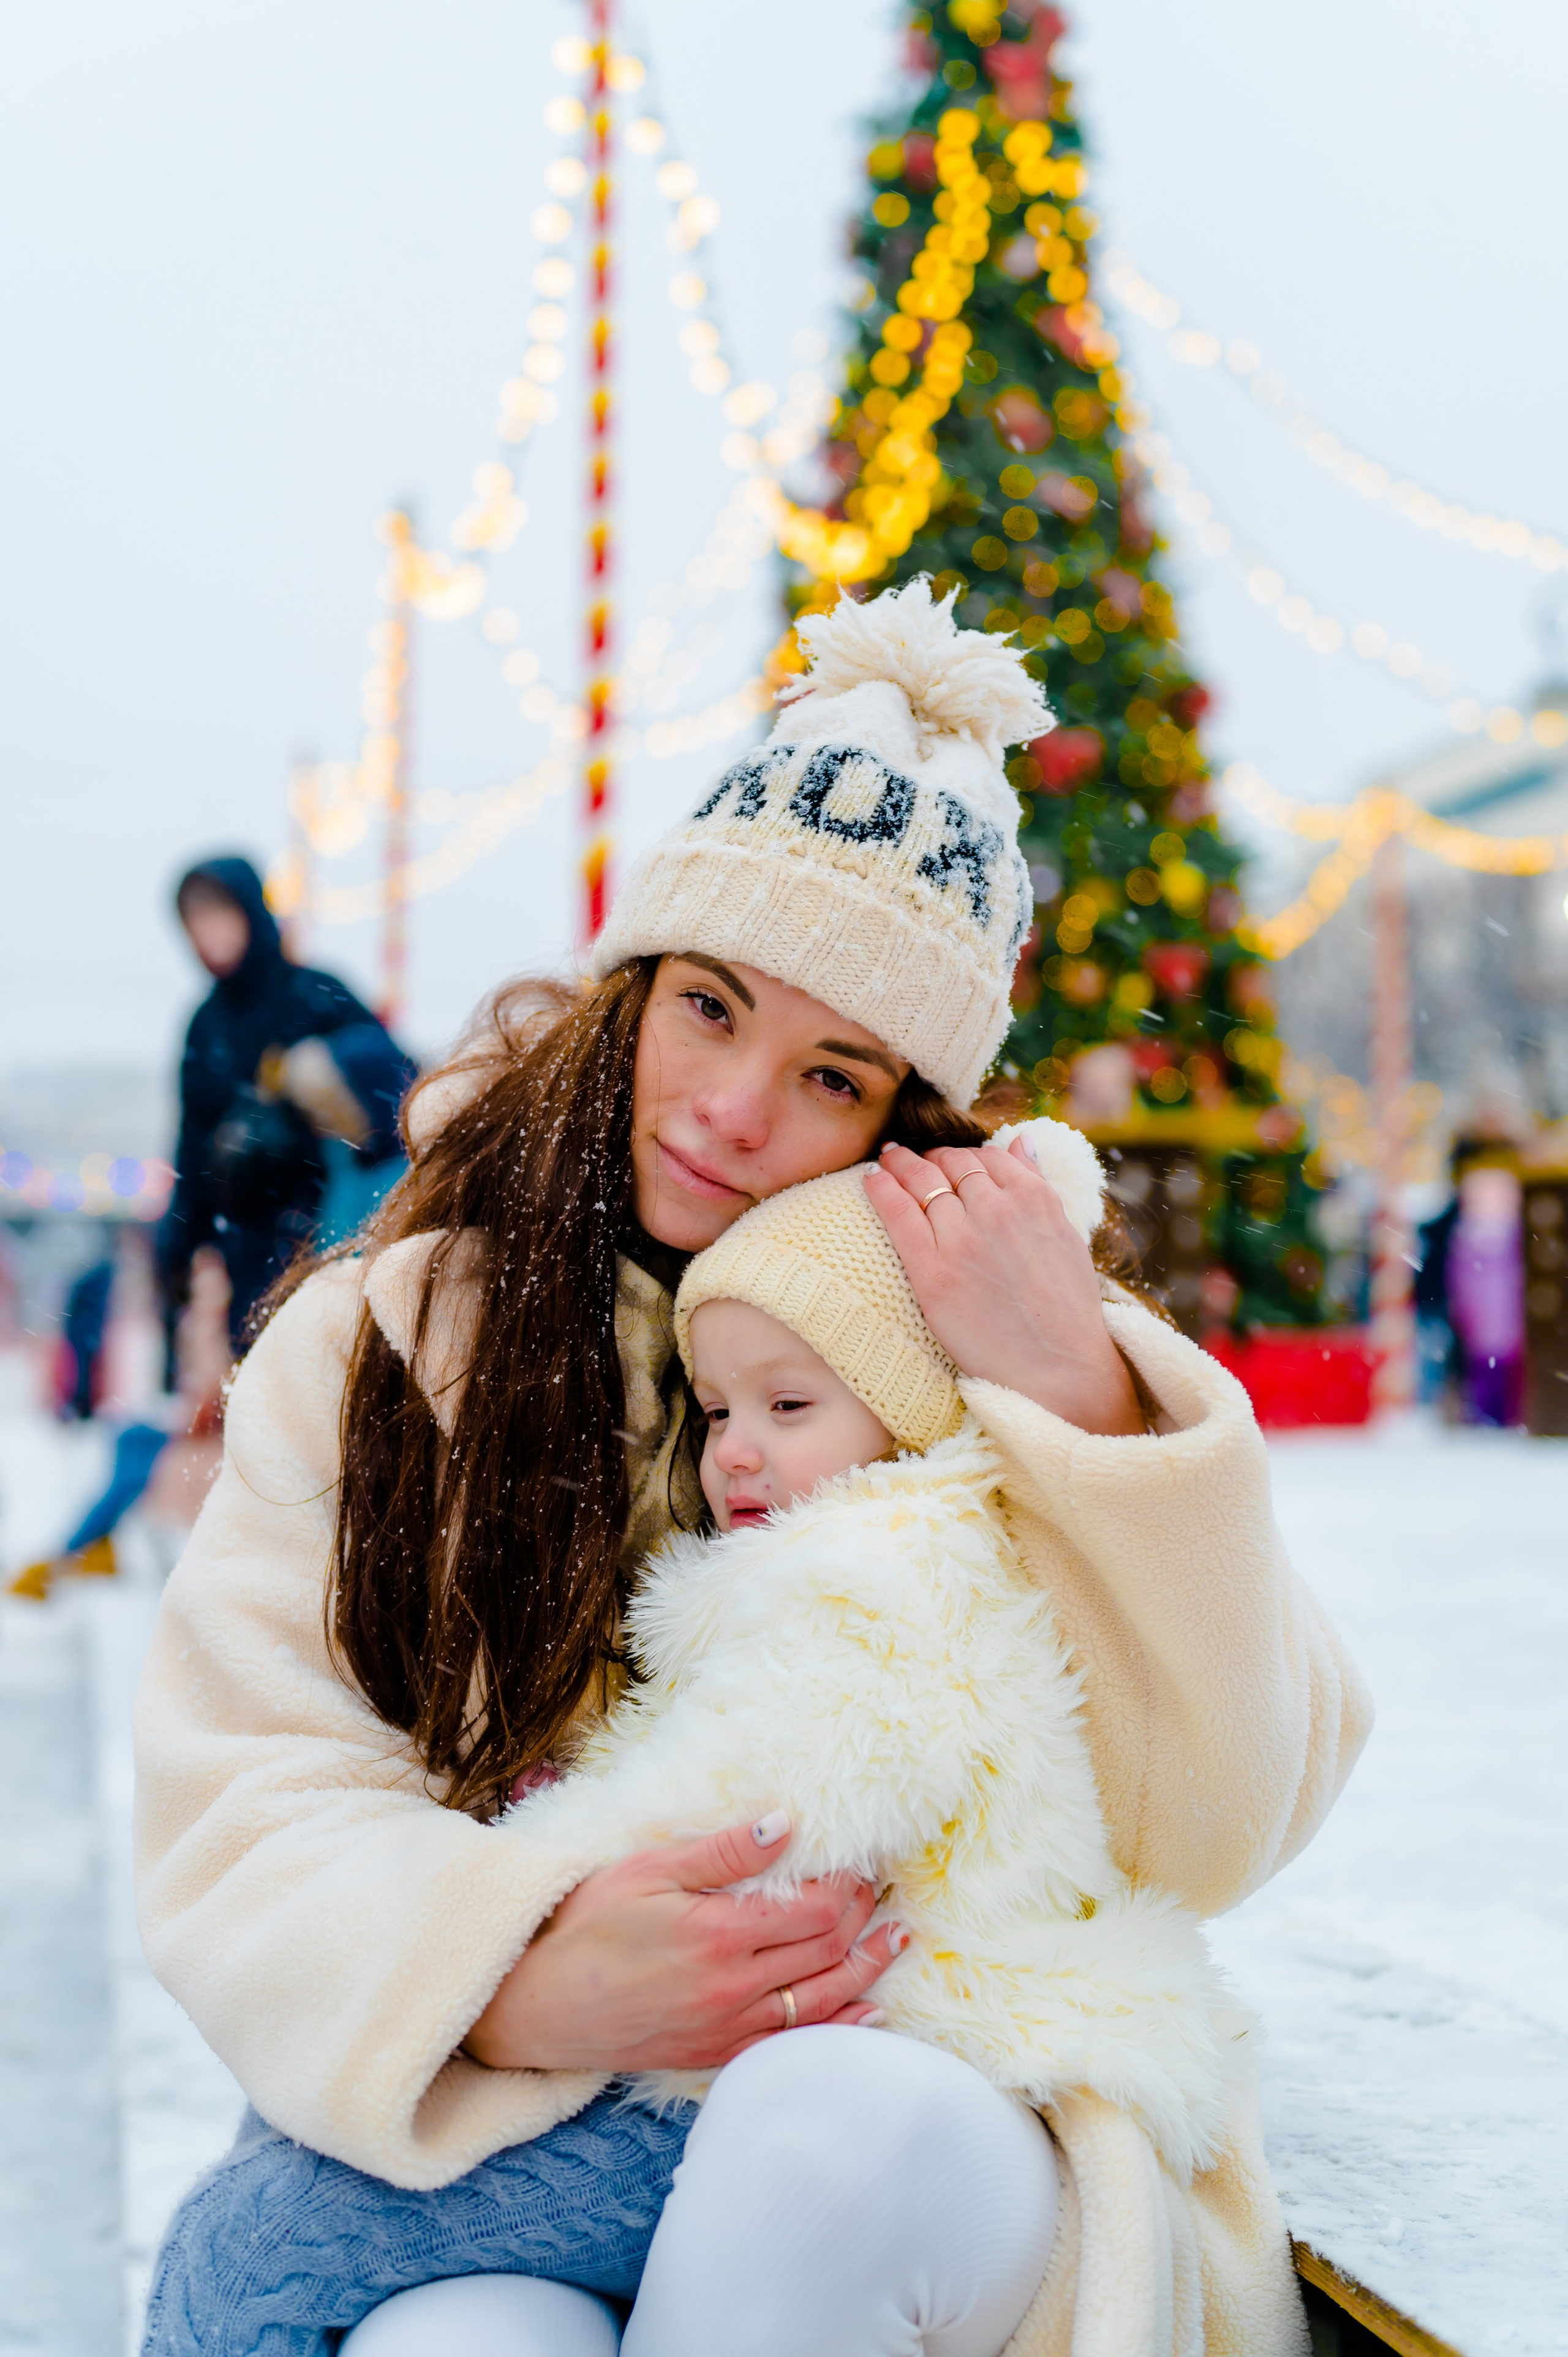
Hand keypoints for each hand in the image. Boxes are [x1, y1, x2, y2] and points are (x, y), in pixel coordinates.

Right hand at [464, 1815, 899, 2072]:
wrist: (536, 2005)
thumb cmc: (585, 1927)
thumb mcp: (649, 1870)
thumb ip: (723, 1853)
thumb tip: (786, 1825)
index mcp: (720, 1935)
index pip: (813, 1910)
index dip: (846, 1886)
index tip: (860, 1863)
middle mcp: (734, 1989)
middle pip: (826, 1953)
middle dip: (862, 1919)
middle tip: (882, 1892)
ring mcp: (728, 2028)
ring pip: (822, 2001)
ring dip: (867, 1970)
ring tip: (896, 1942)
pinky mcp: (716, 2055)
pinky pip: (793, 2041)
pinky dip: (838, 2026)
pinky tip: (865, 2012)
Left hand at [864, 1138, 1143, 1435]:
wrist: (1059, 1370)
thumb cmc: (1065, 1309)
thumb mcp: (1065, 1235)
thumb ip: (1039, 1183)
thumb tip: (1020, 1139)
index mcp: (1034, 1198)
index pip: (988, 1156)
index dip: (963, 1154)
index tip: (948, 1159)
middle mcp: (997, 1209)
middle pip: (951, 1164)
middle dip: (930, 1157)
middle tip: (910, 1157)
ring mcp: (963, 1239)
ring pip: (922, 1182)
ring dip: (900, 1164)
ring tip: (887, 1160)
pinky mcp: (932, 1272)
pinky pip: (897, 1214)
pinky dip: (881, 1189)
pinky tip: (871, 1180)